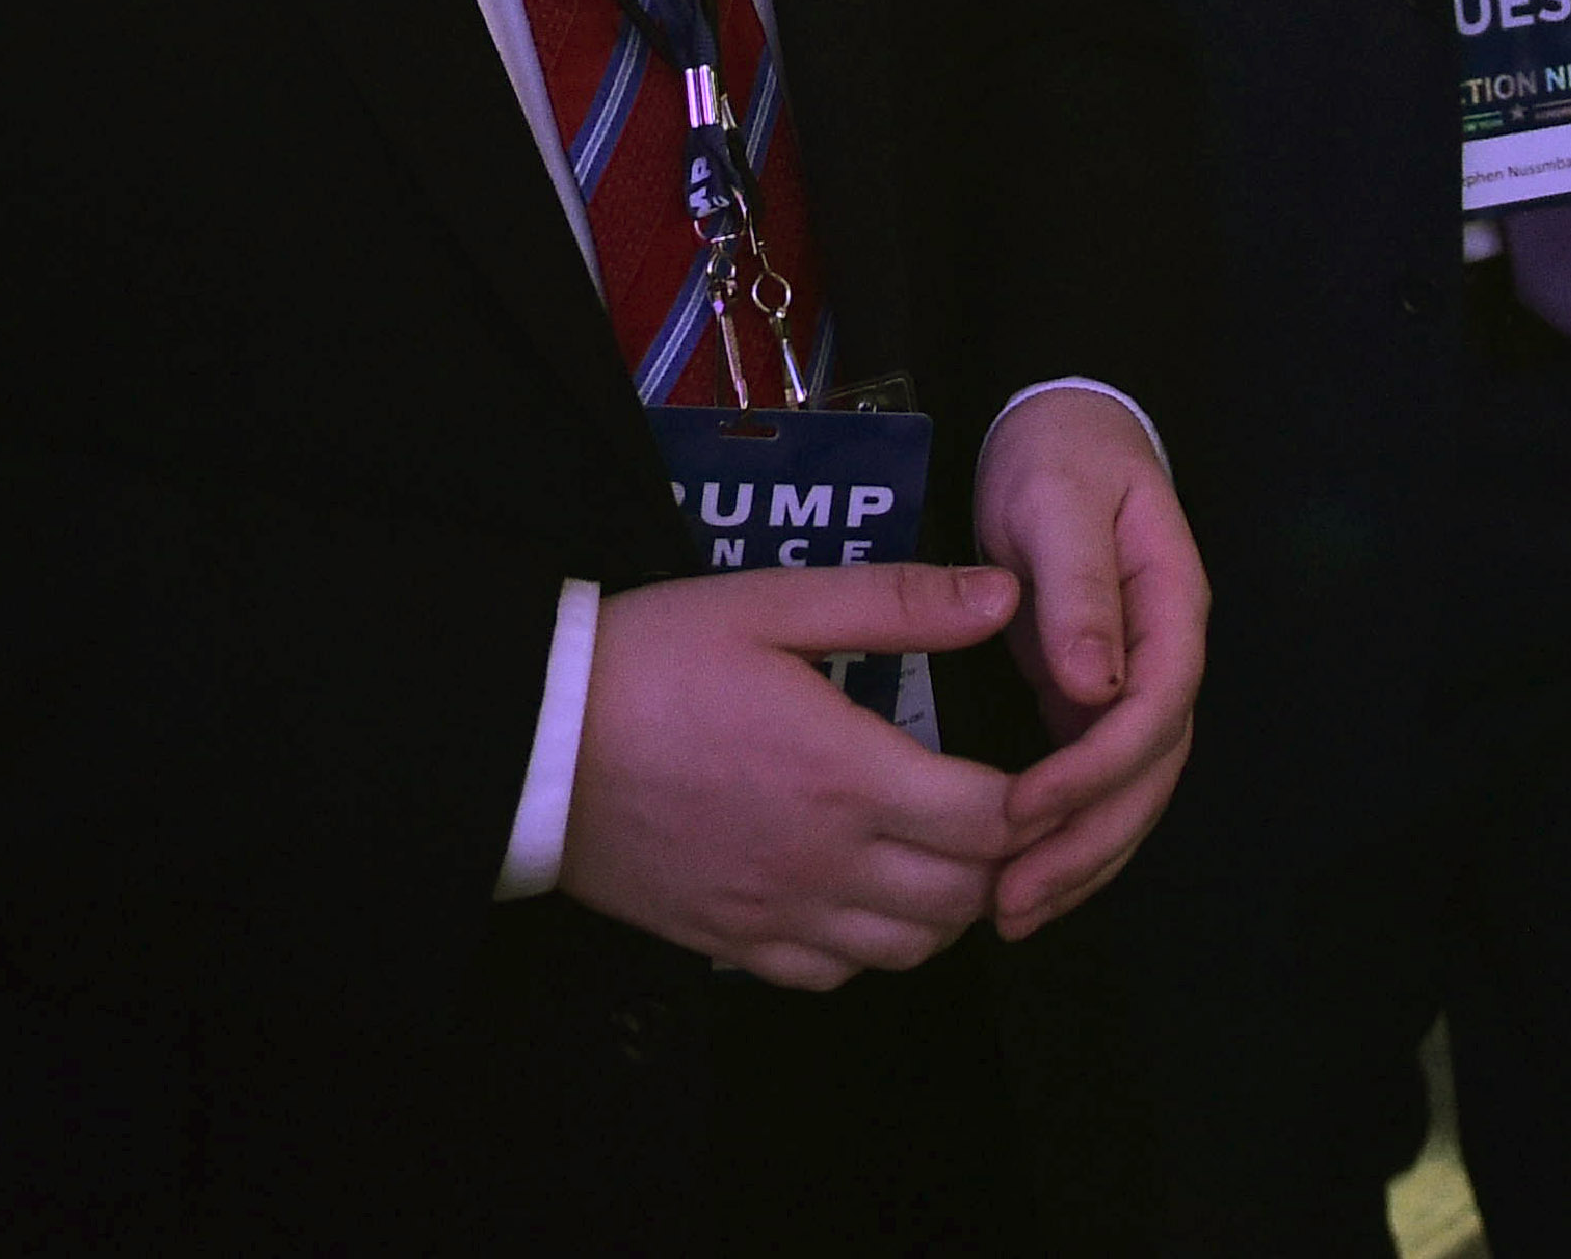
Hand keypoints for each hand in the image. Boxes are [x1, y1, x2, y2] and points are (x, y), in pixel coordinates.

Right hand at [557, 560, 1026, 988]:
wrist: (531, 744)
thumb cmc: (650, 661)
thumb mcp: (775, 604)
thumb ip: (898, 604)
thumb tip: (1006, 597)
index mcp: (849, 777)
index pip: (995, 821)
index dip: (1038, 799)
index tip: (1039, 764)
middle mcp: (825, 863)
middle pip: (967, 896)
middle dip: (1004, 855)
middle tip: (998, 802)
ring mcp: (777, 915)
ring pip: (910, 948)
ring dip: (947, 903)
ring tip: (940, 843)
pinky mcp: (732, 943)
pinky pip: (836, 974)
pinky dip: (873, 944)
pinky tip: (863, 886)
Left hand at [973, 388, 1206, 939]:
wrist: (1062, 432)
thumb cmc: (1060, 456)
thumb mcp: (1058, 500)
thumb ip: (1078, 585)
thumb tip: (1094, 686)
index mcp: (1171, 604)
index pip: (1158, 705)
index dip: (1099, 766)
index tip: (1026, 807)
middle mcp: (1165, 655)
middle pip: (1153, 770)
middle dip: (1090, 842)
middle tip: (1013, 900)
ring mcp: (1136, 682)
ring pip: (1131, 791)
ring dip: (1080, 859)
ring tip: (1010, 914)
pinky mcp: (1096, 700)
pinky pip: (1097, 782)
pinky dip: (1067, 835)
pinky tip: (1020, 879)